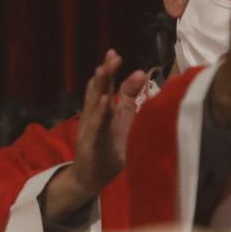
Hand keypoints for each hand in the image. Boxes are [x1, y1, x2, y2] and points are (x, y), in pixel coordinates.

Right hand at [41, 49, 146, 222]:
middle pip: (97, 90)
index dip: (108, 69)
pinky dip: (100, 114)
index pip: (104, 85)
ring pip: (93, 105)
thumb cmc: (108, 147)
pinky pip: (96, 127)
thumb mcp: (122, 119)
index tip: (114, 53)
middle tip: (112, 57)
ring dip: (99, 88)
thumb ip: (129, 97)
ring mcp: (90, 129)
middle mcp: (92, 115)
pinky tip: (106, 102)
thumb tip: (140, 72)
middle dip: (104, 73)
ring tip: (103, 71)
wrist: (92, 178)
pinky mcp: (90, 144)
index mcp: (100, 109)